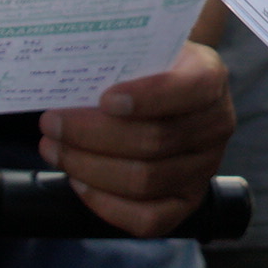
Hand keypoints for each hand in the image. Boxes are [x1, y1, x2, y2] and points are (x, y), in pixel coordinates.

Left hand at [38, 41, 236, 236]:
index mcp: (209, 76)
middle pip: (154, 141)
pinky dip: (106, 204)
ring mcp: (205, 167)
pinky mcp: (187, 201)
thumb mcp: (141, 47)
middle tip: (51, 124)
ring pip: (144, 180)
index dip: (147, 98)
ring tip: (55, 149)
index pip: (187, 89)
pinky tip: (79, 181)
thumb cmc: (145, 67)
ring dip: (89, 167)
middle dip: (92, 134)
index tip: (104, 99)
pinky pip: (149, 219)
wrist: (166, 88)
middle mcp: (216, 124)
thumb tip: (68, 76)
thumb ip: (118, 56)